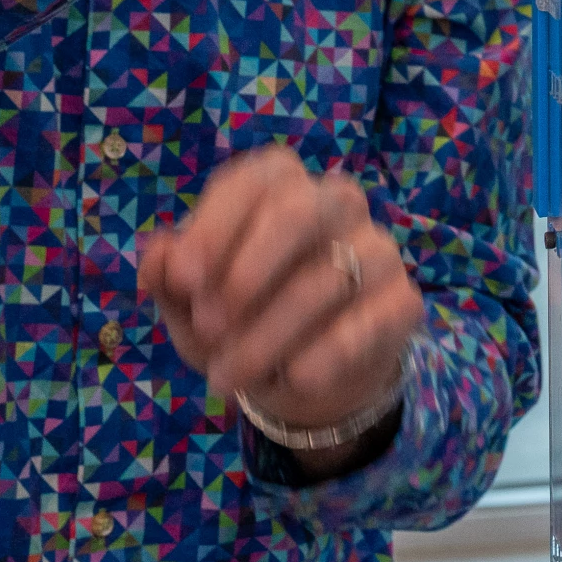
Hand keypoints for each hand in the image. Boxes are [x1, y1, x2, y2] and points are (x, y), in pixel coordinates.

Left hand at [138, 145, 426, 459]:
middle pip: (297, 212)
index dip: (214, 229)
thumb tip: (158, 257)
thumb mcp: (190, 305)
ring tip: (226, 377)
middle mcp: (334, 201)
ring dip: (266, 337)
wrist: (302, 375)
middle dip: (246, 273)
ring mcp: (377, 247)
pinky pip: (368, 321)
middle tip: (208, 327)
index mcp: (279, 185)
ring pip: (324, 280)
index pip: (252, 183)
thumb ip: (170, 278)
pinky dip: (327, 354)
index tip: (182, 281)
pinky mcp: (403, 299)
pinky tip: (295, 378)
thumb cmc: (238, 320)